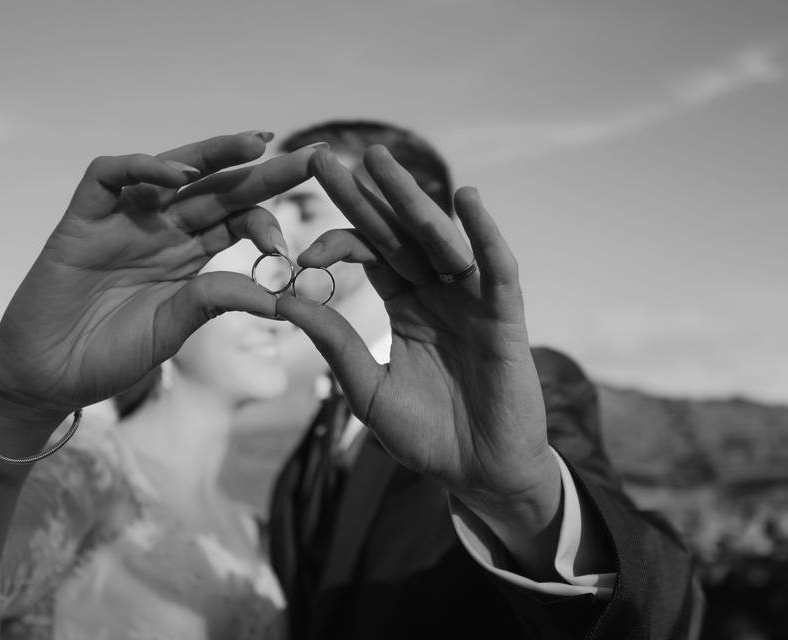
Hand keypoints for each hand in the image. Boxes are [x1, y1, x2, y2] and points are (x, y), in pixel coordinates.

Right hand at [0, 133, 319, 425]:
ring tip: (255, 144)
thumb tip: (282, 296)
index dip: (269, 221)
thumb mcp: (174, 329)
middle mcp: (163, 229)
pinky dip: (141, 167)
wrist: (47, 376)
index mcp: (191, 255)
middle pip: (218, 187)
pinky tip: (176, 176)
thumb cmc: (110, 355)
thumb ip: (217, 302)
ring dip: (212, 153)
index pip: (240, 219)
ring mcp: (123, 219)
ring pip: (171, 168)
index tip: (289, 250)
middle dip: (263, 170)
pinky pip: (109, 175)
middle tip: (313, 155)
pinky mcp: (81, 218)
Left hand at [277, 147, 561, 568]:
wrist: (479, 474)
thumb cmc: (425, 436)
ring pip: (440, 240)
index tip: (297, 250)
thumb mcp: (367, 389)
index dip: (334, 242)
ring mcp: (472, 302)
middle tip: (325, 156)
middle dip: (364, 196)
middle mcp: (437, 293)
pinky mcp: (505, 319)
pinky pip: (497, 270)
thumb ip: (335, 344)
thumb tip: (282, 301)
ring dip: (412, 200)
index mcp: (406, 305)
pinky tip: (466, 199)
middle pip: (397, 234)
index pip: (369, 254)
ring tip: (380, 162)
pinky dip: (485, 234)